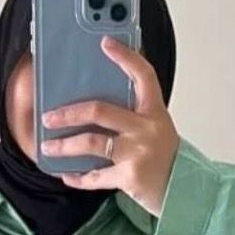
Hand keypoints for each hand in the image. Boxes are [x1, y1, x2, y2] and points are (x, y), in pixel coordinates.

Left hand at [39, 35, 179, 216]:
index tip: (105, 43)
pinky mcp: (130, 177)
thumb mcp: (157, 129)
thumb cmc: (167, 159)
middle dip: (68, 113)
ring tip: (48, 147)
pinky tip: (66, 175)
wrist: (187, 192)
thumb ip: (134, 117)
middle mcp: (146, 129)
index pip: (142, 75)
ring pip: (90, 143)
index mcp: (154, 112)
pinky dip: (78, 178)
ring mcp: (137, 153)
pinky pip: (95, 177)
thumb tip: (94, 110)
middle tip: (48, 118)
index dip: (125, 57)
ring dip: (64, 146)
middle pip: (99, 111)